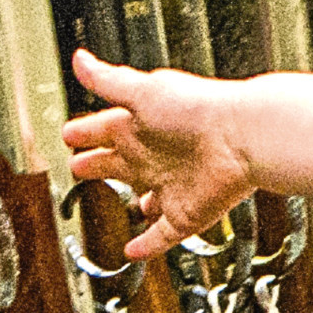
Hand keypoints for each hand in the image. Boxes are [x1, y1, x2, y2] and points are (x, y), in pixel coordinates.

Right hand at [62, 48, 253, 258]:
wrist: (242, 137)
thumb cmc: (197, 109)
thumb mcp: (142, 92)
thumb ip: (108, 80)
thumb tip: (80, 59)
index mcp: (140, 126)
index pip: (104, 129)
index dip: (85, 132)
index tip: (69, 134)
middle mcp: (155, 156)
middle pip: (118, 163)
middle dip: (97, 164)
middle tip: (78, 166)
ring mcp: (171, 186)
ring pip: (144, 198)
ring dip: (130, 202)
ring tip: (115, 206)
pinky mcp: (185, 214)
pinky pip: (162, 234)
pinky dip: (147, 245)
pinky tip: (132, 252)